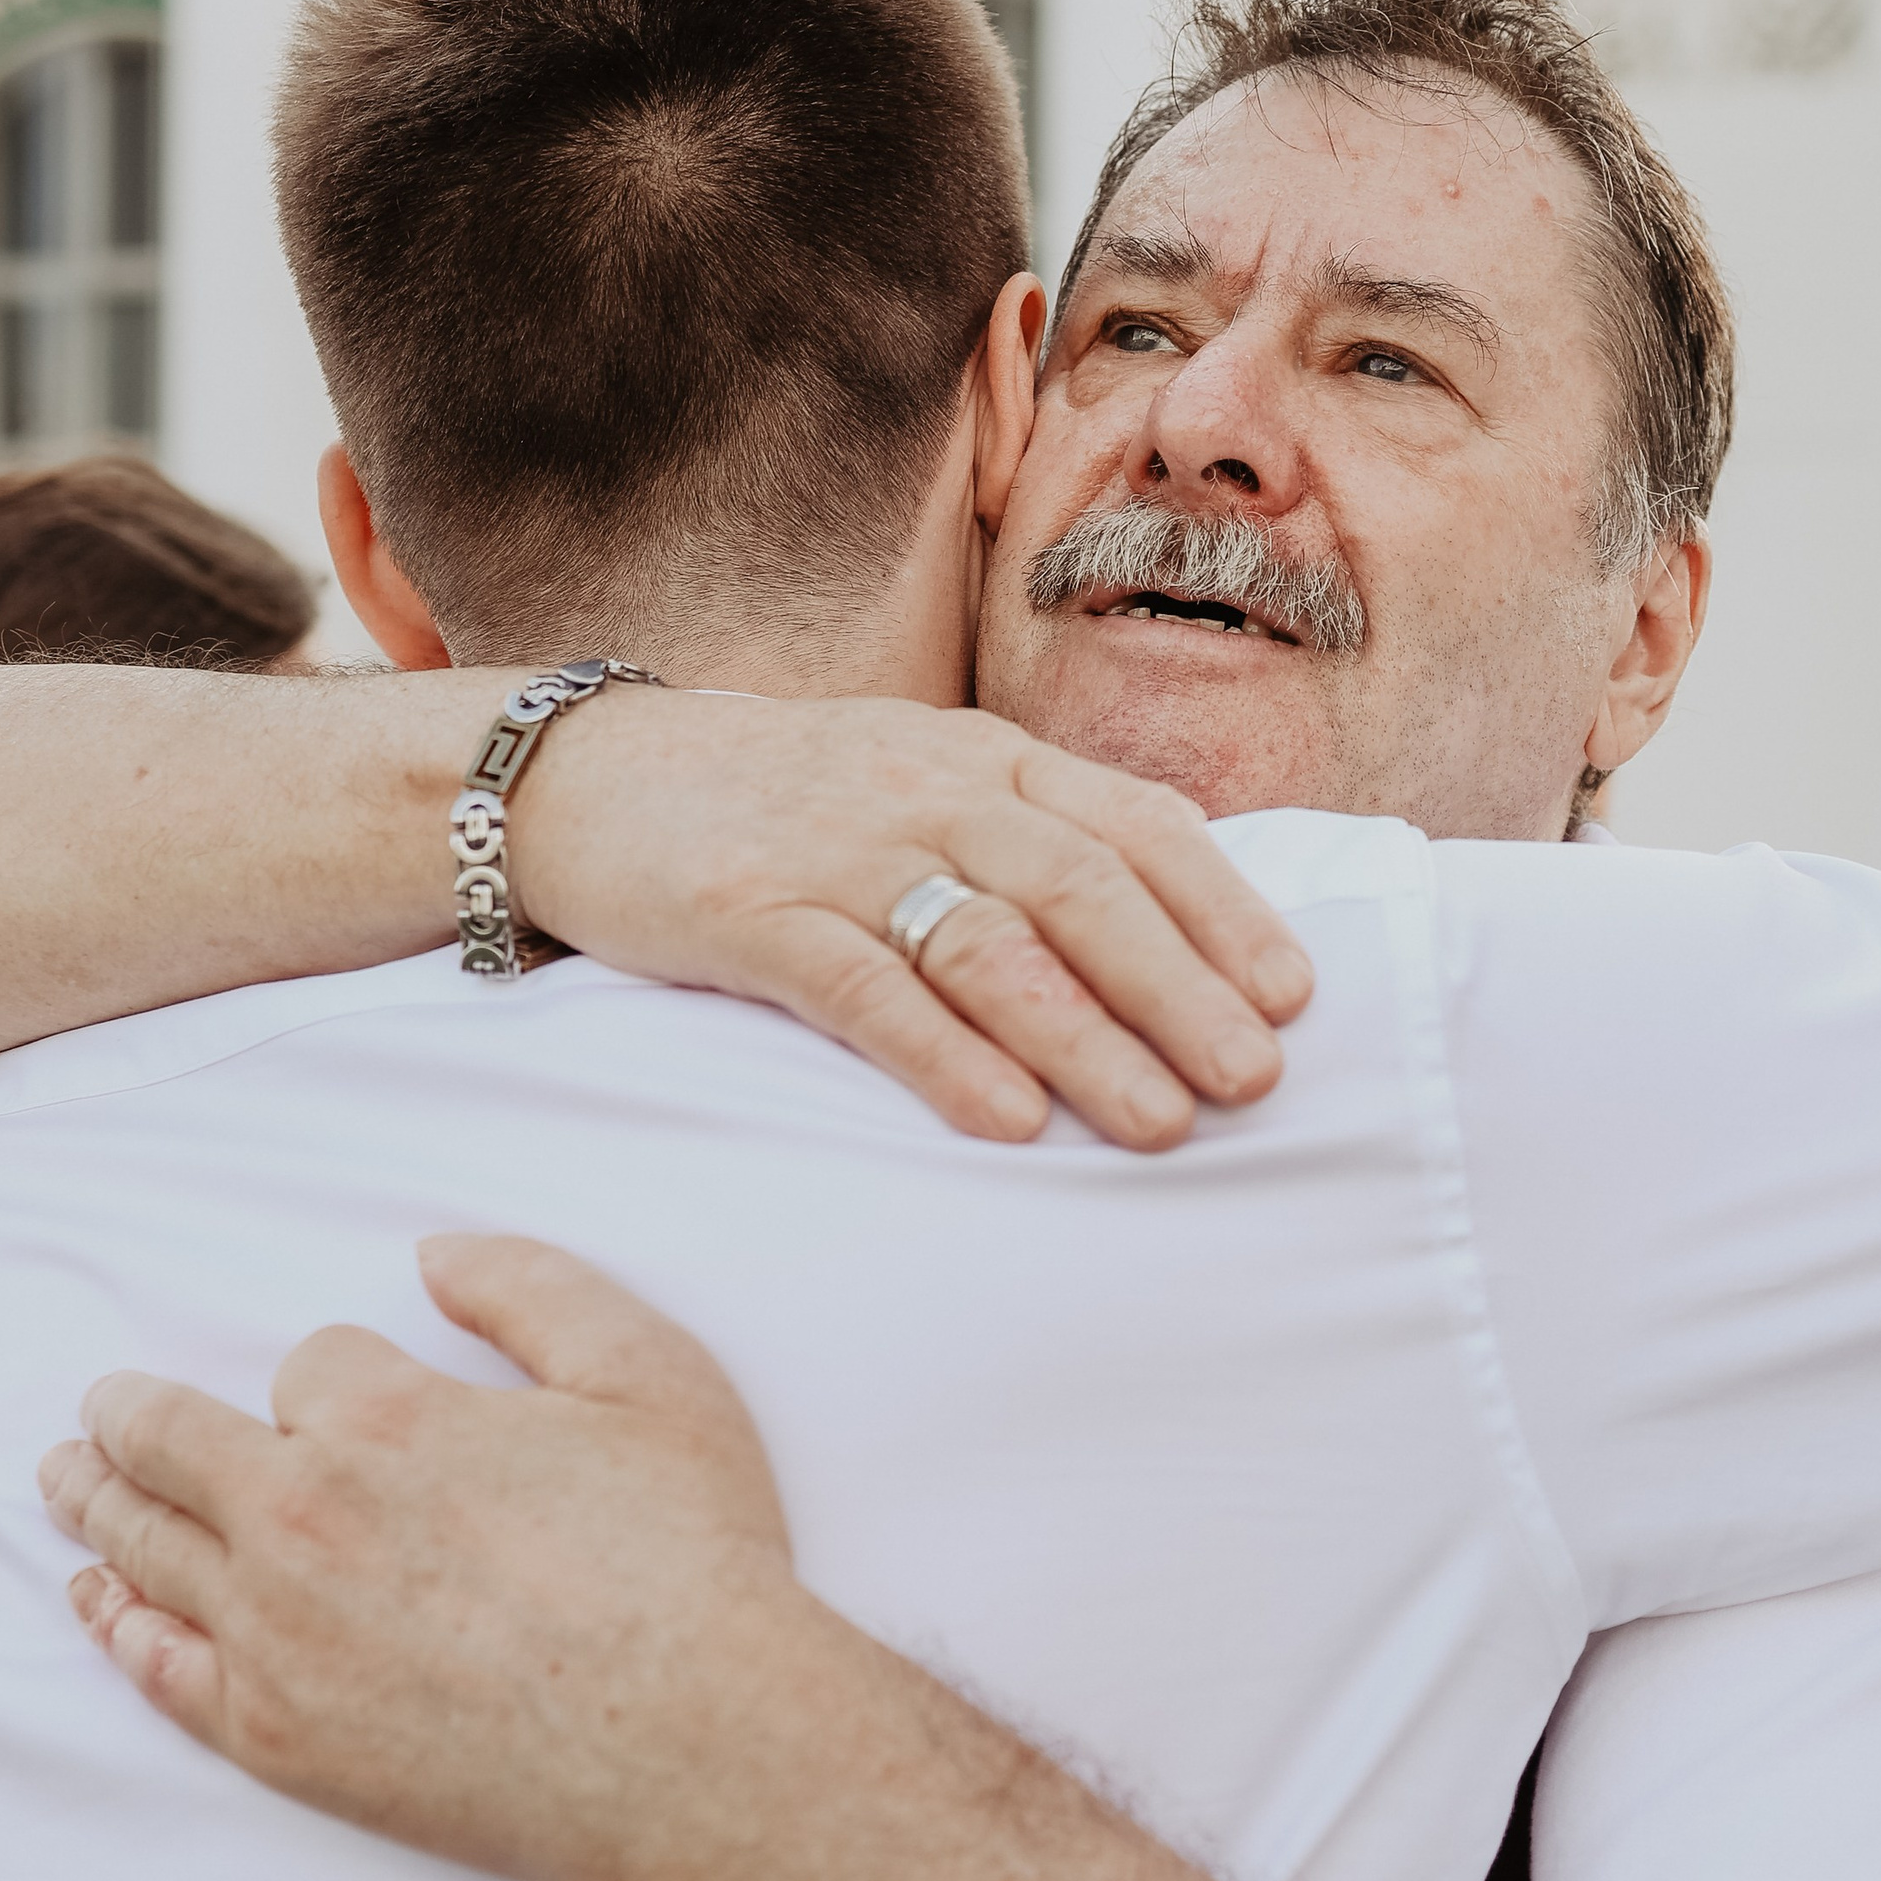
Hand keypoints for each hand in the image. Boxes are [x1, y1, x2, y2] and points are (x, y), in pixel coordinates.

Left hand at [39, 1232, 843, 1880]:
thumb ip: (531, 1286)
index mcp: (387, 1419)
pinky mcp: (274, 1736)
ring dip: (95, 1500)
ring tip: (64, 1478)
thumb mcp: (644, 1371)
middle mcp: (305, 1518)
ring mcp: (277, 1635)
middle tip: (100, 1410)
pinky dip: (115, 1622)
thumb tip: (432, 1253)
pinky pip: (158, 1666)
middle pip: (175, 1443)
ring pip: (148, 1545)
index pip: (310, 1366)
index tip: (369, 1398)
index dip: (339, 1376)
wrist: (690, 1747)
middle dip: (133, 1417)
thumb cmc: (686, 1555)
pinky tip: (97, 1601)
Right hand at [511, 692, 1313, 1151]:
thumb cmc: (787, 800)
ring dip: (1085, 1038)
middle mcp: (930, 790)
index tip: (1293, 996)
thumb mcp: (922, 781)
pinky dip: (944, 1056)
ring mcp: (840, 848)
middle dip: (1178, 989)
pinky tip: (1007, 1122)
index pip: (1135, 822)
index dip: (1222, 909)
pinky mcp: (752, 913)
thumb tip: (1179, 937)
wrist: (588, 775)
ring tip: (1161, 1122)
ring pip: (989, 943)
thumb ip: (1033, 837)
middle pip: (1080, 888)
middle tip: (1253, 1081)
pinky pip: (865, 988)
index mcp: (989, 757)